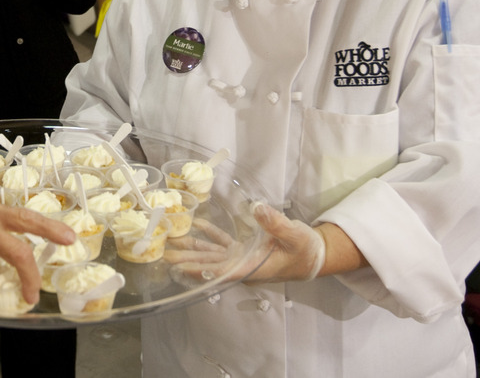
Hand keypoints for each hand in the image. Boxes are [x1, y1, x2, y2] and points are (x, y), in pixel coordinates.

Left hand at [165, 203, 326, 283]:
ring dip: (193, 250)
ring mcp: (242, 259)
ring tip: (172, 246)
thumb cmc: (305, 250)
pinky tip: (198, 227)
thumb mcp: (294, 234)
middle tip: (166, 257)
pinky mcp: (244, 251)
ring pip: (212, 256)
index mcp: (253, 267)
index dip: (203, 272)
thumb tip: (258, 207)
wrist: (313, 256)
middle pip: (210, 266)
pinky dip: (210, 237)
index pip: (223, 272)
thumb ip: (275, 223)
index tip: (184, 269)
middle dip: (188, 262)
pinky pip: (223, 245)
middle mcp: (243, 266)